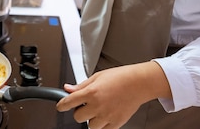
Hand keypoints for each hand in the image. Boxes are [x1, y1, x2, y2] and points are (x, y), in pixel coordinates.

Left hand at [56, 62, 171, 128]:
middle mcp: (98, 105)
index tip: (60, 106)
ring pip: (90, 126)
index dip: (62, 105)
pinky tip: (106, 114)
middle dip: (79, 112)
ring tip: (98, 110)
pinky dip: (102, 125)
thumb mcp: (97, 77)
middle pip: (78, 117)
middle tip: (86, 105)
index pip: (69, 102)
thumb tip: (68, 89)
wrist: (139, 83)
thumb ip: (81, 85)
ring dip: (91, 119)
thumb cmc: (120, 77)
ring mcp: (107, 116)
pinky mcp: (116, 123)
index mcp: (91, 92)